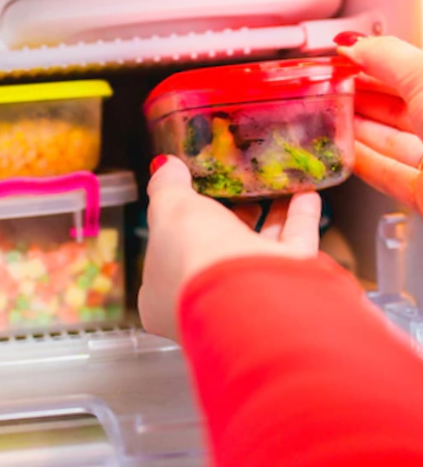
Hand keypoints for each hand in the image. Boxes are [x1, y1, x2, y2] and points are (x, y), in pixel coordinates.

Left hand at [138, 156, 321, 341]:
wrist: (245, 295)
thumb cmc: (192, 257)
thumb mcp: (169, 210)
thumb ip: (167, 187)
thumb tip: (166, 167)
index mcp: (160, 293)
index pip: (166, 255)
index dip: (175, 226)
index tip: (189, 198)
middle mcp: (204, 298)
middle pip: (216, 250)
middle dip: (229, 216)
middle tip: (235, 189)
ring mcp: (246, 296)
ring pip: (258, 248)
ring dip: (270, 214)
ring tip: (273, 185)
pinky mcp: (285, 288)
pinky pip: (294, 248)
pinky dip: (301, 219)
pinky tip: (306, 194)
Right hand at [334, 33, 422, 211]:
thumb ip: (386, 56)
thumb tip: (354, 45)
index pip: (411, 71)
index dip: (375, 61)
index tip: (344, 58)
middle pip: (399, 107)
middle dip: (362, 96)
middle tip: (330, 87)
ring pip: (391, 140)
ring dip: (357, 128)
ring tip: (329, 116)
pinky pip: (387, 174)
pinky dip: (362, 162)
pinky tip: (344, 151)